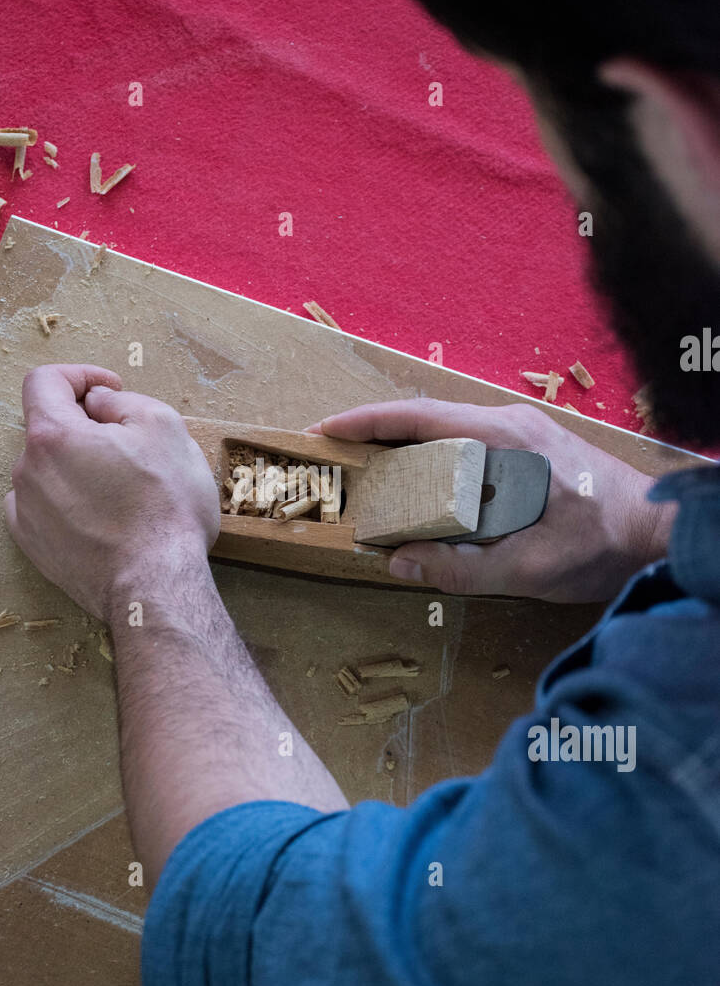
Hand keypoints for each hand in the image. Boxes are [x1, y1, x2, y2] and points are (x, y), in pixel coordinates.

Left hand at [5, 365, 219, 619]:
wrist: (155, 586)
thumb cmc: (164, 507)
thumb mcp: (163, 427)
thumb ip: (122, 401)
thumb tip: (97, 403)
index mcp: (52, 435)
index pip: (45, 381)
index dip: (80, 375)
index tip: (110, 389)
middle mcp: (27, 471)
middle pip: (49, 428)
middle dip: (85, 426)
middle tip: (130, 443)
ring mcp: (26, 512)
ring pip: (47, 470)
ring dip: (77, 466)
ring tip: (121, 488)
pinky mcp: (33, 547)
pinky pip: (42, 507)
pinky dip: (66, 501)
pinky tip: (100, 516)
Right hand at [313, 399, 672, 601]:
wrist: (661, 533)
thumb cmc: (602, 545)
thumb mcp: (528, 568)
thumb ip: (460, 569)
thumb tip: (398, 562)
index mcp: (503, 438)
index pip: (419, 416)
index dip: (366, 422)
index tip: (324, 430)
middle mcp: (509, 424)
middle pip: (425, 420)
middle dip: (376, 437)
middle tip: (335, 460)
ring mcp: (521, 433)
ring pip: (446, 433)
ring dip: (404, 450)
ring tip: (368, 477)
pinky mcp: (530, 450)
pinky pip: (467, 446)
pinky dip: (433, 461)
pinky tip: (421, 489)